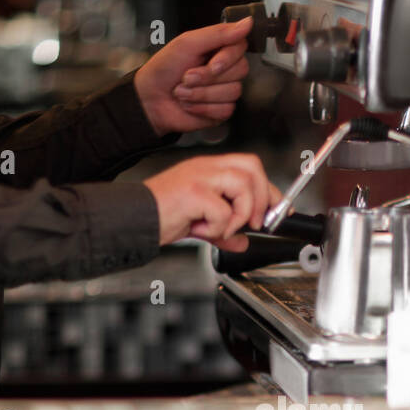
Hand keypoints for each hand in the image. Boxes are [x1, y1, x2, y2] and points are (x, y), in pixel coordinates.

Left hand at [132, 16, 251, 136]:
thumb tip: (247, 22)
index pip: (241, 47)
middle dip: (209, 77)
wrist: (150, 99)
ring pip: (233, 92)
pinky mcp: (221, 111)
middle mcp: (225, 69)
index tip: (211, 63)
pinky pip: (225, 110)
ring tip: (184, 92)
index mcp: (218, 48)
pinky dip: (203, 108)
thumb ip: (219, 33)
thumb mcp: (188, 43)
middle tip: (187, 77)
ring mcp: (224, 91)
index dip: (227, 57)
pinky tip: (189, 105)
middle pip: (240, 70)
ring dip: (201, 93)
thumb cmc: (164, 69)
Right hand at [142, 153, 281, 249]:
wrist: (133, 219)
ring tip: (222, 227)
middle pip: (252, 168)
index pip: (250, 167)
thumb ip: (223, 230)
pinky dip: (218, 228)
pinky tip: (200, 229)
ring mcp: (200, 177)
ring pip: (243, 185)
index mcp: (208, 169)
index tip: (276, 212)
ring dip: (241, 213)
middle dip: (261, 198)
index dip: (269, 190)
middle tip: (254, 223)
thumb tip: (243, 241)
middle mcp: (206, 167)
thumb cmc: (160, 215)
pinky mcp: (194, 192)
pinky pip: (224, 211)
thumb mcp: (199, 223)